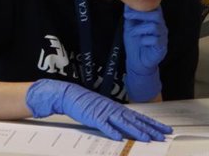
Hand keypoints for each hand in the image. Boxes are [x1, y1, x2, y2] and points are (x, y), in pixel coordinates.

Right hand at [25, 79, 170, 141]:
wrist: (68, 94)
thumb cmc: (85, 103)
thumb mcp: (104, 110)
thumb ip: (116, 118)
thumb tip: (127, 129)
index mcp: (117, 108)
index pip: (139, 117)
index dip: (152, 124)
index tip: (164, 129)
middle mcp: (114, 110)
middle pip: (135, 120)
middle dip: (150, 129)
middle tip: (163, 135)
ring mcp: (104, 113)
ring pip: (123, 123)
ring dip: (135, 131)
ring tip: (147, 138)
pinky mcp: (93, 117)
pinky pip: (104, 125)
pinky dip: (111, 131)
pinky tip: (119, 137)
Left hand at [123, 6, 167, 101]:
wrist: (137, 61)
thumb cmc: (135, 42)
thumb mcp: (130, 26)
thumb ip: (130, 15)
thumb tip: (127, 2)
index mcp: (154, 21)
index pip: (156, 8)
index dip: (144, 5)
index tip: (129, 7)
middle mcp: (161, 27)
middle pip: (156, 14)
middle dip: (140, 14)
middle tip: (127, 16)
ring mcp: (163, 37)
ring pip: (154, 26)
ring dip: (139, 28)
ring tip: (132, 33)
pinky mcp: (161, 47)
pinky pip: (155, 39)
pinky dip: (144, 40)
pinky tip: (141, 42)